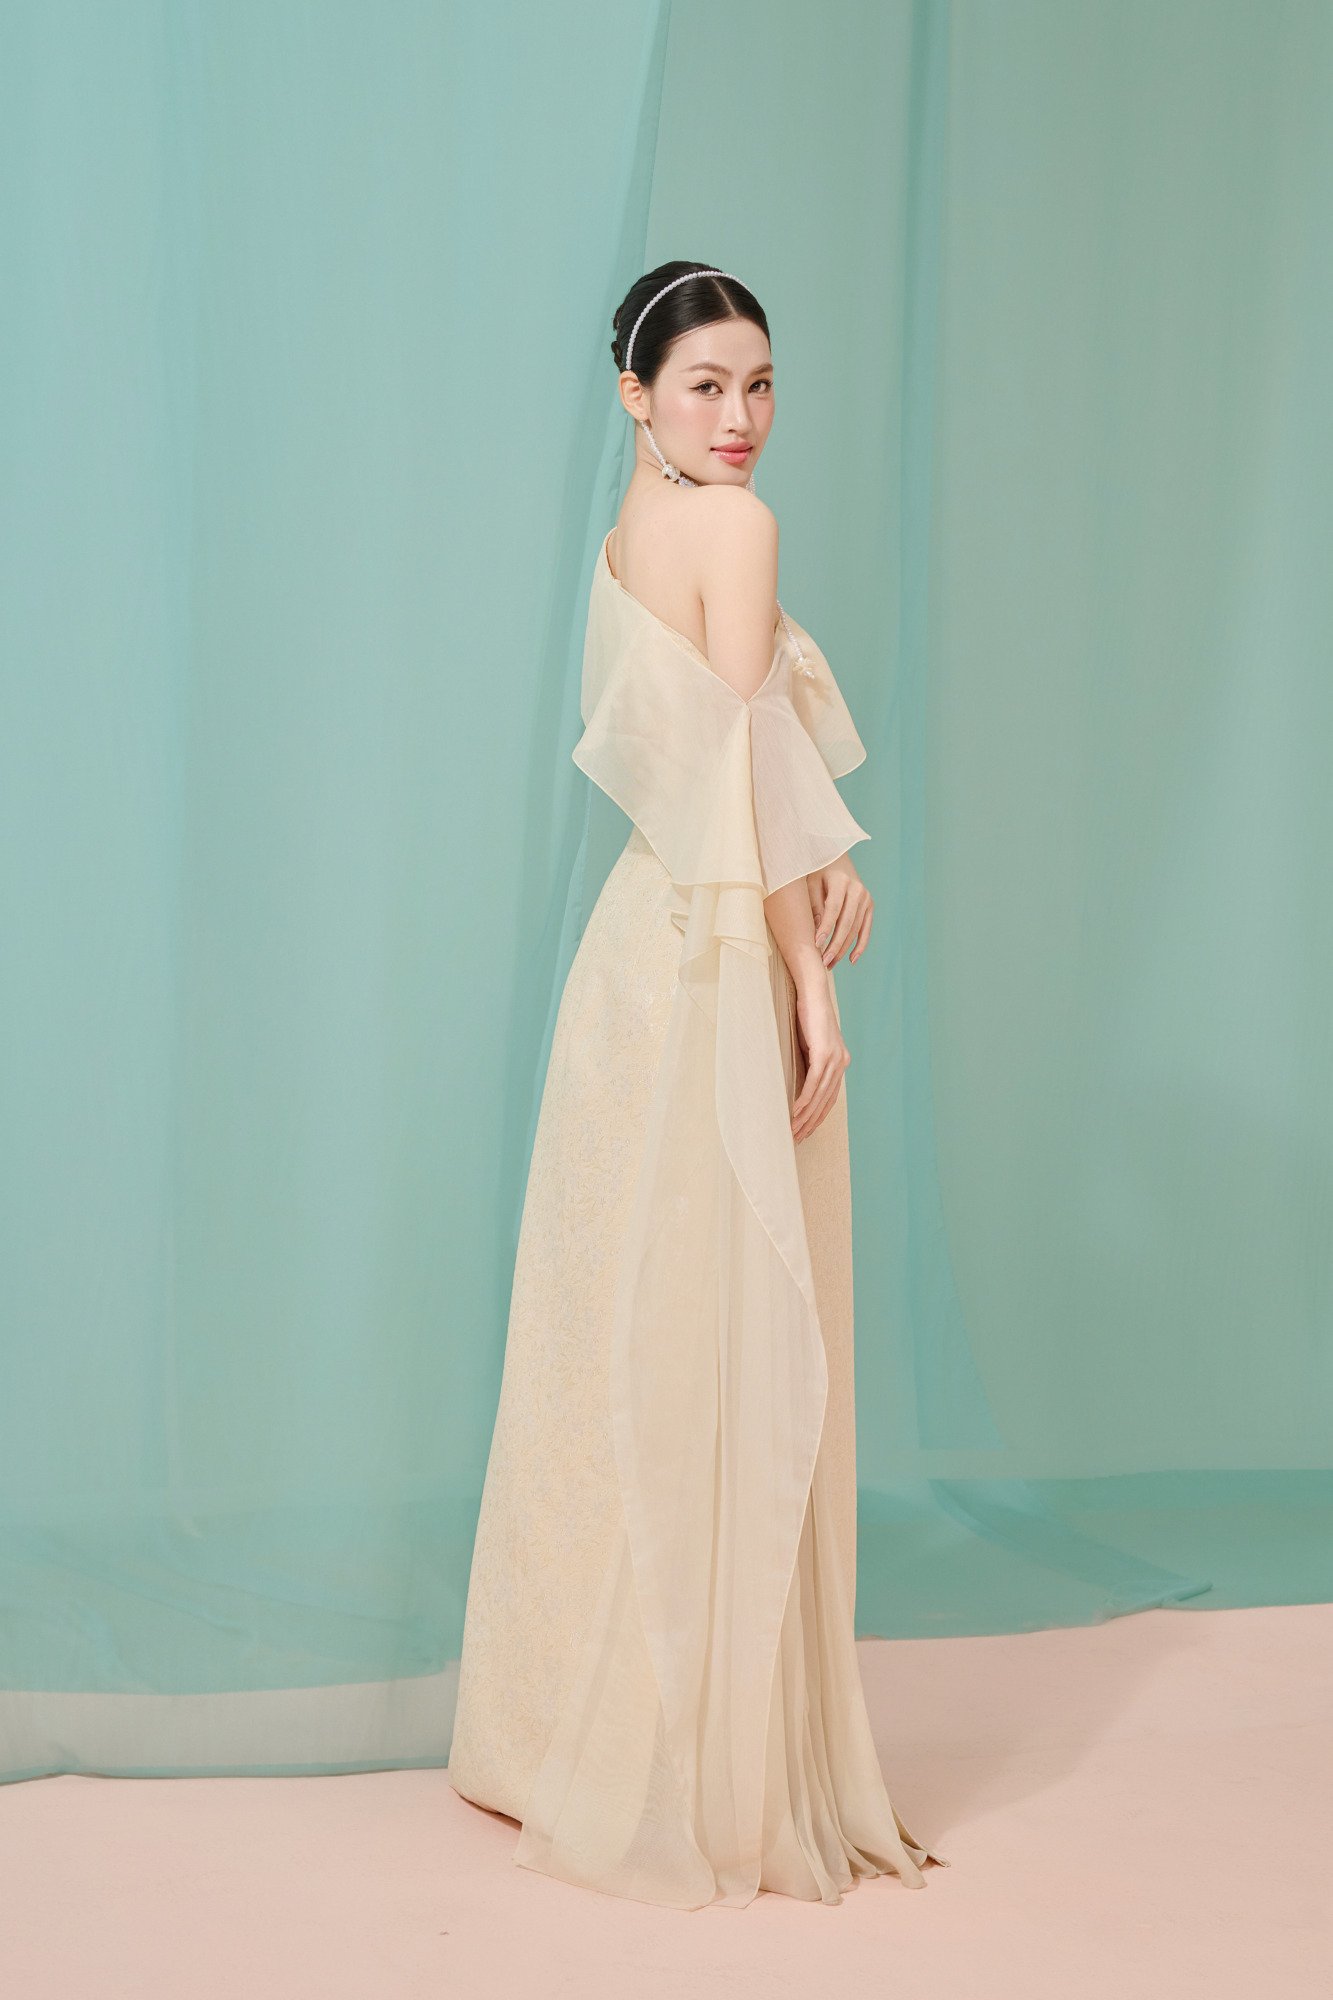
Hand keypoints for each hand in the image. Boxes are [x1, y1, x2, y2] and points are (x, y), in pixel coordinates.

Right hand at [790, 971, 849, 1143]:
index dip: (817, 1117)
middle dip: (811, 1123)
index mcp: (840, 1062)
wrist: (812, 992)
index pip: (829, 1098)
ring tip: (792, 1130)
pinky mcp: (824, 1053)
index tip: (805, 1131)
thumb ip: (809, 1063)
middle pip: (826, 1102)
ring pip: (820, 1096)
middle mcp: (841, 1063)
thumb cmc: (807, 1016)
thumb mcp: (810, 1044)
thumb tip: (799, 1082)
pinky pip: (814, 1083)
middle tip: (796, 1138)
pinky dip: (805, 1099)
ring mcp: (835, 1059)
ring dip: (805, 1116)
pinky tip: (795, 1112)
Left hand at [808, 856, 873, 967]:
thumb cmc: (817, 872)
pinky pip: (866, 929)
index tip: (816, 944)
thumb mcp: (811, 884)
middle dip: (835, 944)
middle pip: (847, 922)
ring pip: (856, 929)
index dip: (826, 927)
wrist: (836, 859)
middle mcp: (857, 889)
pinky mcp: (870, 905)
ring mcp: (866, 898)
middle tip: (823, 962)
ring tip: (830, 964)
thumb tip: (818, 934)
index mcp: (840, 881)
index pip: (833, 908)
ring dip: (844, 949)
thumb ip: (814, 906)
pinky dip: (860, 945)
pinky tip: (852, 959)